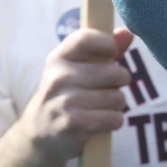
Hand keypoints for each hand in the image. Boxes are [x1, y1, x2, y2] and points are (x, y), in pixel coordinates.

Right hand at [18, 27, 133, 166]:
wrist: (39, 134)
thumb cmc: (66, 95)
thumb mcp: (77, 69)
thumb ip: (104, 50)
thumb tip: (128, 32)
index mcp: (59, 58)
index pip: (86, 38)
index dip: (107, 43)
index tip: (112, 53)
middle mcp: (58, 77)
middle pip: (115, 73)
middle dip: (119, 84)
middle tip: (106, 90)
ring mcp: (64, 101)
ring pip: (117, 98)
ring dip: (116, 105)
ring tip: (100, 108)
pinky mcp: (73, 124)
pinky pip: (114, 118)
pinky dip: (113, 122)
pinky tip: (99, 122)